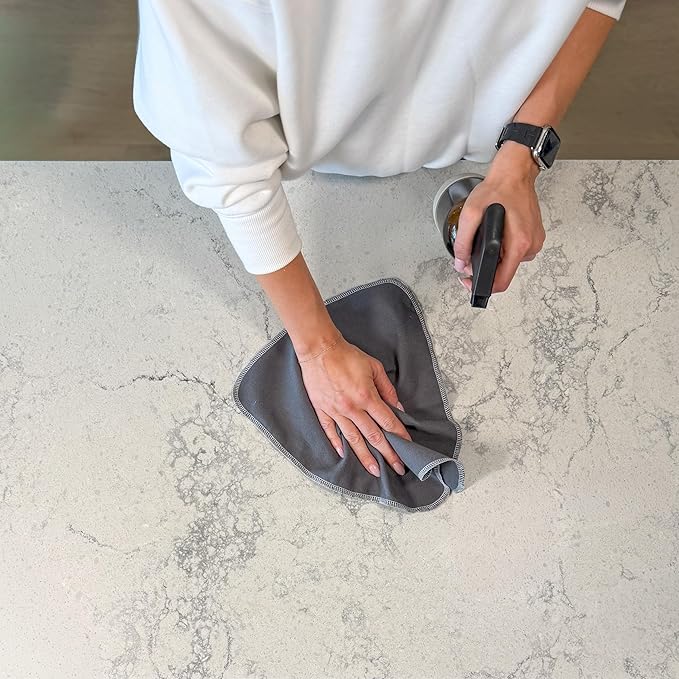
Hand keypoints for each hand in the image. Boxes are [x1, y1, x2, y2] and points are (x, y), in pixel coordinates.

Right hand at [298, 335, 410, 477]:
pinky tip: (344, 454)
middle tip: (398, 468)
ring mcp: (336, 411)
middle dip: (388, 454)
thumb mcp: (374, 367)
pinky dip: (337, 443)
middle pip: (374, 436)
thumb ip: (387, 390)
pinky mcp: (322, 409)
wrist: (320, 349)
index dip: (400, 436)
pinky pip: (330, 430)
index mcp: (367, 397)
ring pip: (353, 439)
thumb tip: (398, 408)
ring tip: (375, 470)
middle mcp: (352, 408)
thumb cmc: (347, 355)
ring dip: (365, 456)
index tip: (408, 448)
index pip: (388, 422)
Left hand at [453, 143, 544, 293]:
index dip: (482, 286)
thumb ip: (463, 242)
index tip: (470, 282)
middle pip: (504, 272)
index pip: (501, 281)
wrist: (515, 173)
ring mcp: (534, 241)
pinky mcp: (533, 236)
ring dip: (494, 257)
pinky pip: (515, 251)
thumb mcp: (471, 214)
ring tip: (484, 239)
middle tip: (470, 254)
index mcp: (519, 243)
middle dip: (485, 268)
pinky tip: (496, 234)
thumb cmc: (499, 188)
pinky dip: (503, 248)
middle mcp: (530, 245)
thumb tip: (460, 262)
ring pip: (509, 263)